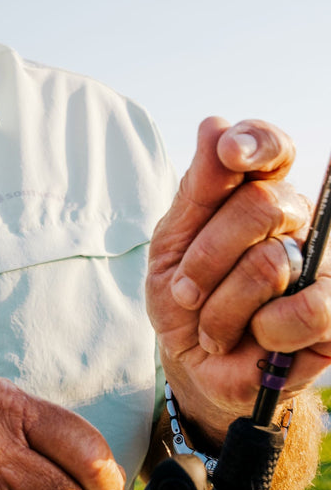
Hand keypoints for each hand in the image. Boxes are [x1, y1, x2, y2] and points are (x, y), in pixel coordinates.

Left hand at [147, 117, 330, 440]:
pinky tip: (257, 341)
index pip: (271, 148)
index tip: (229, 150)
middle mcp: (296, 220)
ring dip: (223, 308)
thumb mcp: (173, 243)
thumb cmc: (186, 297)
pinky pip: (308, 311)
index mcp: (255, 191)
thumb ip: (199, 188)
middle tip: (185, 293)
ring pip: (272, 264)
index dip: (256, 142)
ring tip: (215, 328)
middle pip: (261, 206)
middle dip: (207, 257)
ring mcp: (322, 265)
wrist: (195, 364)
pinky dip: (266, 332)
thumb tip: (216, 125)